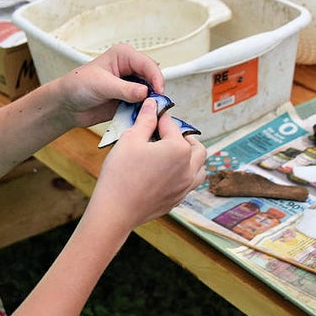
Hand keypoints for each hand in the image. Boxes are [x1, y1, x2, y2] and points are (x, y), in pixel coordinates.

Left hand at [51, 43, 164, 128]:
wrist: (67, 105)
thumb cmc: (77, 86)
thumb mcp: (101, 85)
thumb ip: (124, 89)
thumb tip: (145, 92)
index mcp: (123, 55)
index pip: (147, 64)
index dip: (156, 77)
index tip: (159, 92)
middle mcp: (130, 69)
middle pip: (153, 78)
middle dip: (155, 91)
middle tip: (155, 105)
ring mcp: (131, 85)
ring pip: (151, 93)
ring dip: (151, 103)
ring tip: (148, 112)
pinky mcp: (130, 100)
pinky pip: (143, 106)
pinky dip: (144, 111)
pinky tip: (140, 117)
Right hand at [90, 98, 207, 228]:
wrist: (115, 211)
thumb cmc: (121, 174)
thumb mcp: (130, 139)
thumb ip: (145, 120)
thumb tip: (152, 104)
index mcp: (179, 150)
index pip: (172, 126)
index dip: (160, 117)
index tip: (152, 113)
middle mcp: (188, 169)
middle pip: (196, 147)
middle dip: (183, 137)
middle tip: (166, 133)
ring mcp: (185, 187)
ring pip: (199, 168)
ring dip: (191, 157)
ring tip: (173, 153)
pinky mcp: (177, 200)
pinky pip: (190, 183)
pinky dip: (185, 174)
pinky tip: (168, 172)